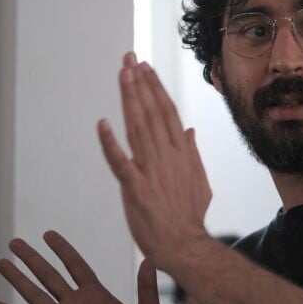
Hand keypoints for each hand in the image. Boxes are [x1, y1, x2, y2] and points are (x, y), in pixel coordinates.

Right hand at [0, 230, 160, 303]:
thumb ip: (147, 288)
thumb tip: (150, 260)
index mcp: (96, 296)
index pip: (75, 266)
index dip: (62, 250)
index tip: (47, 234)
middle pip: (49, 276)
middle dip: (31, 260)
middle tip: (14, 242)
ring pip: (35, 297)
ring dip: (18, 282)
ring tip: (1, 263)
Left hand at [97, 53, 211, 267]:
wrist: (183, 243)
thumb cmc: (189, 215)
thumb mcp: (200, 180)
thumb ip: (194, 153)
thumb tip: (191, 130)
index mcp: (182, 152)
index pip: (168, 112)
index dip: (156, 88)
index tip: (147, 68)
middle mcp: (167, 155)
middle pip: (152, 112)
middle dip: (140, 83)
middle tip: (130, 60)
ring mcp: (150, 169)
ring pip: (137, 127)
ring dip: (129, 99)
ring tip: (122, 75)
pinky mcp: (134, 186)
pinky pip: (119, 160)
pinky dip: (110, 142)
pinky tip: (102, 123)